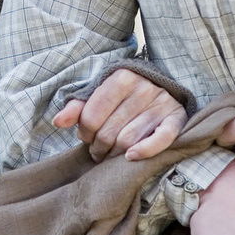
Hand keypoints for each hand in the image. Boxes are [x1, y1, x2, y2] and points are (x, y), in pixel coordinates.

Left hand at [52, 67, 186, 160]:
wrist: (159, 87)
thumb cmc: (122, 96)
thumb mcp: (98, 94)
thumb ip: (77, 107)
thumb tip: (58, 122)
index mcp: (121, 77)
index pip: (91, 116)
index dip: (84, 133)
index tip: (86, 137)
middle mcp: (143, 87)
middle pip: (109, 132)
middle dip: (99, 147)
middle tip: (98, 151)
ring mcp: (161, 103)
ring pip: (129, 140)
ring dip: (115, 155)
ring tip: (110, 155)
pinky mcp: (176, 118)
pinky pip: (161, 140)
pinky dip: (145, 151)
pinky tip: (131, 157)